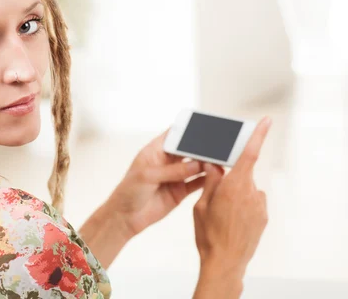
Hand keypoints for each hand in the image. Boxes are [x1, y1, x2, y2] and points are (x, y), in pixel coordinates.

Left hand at [106, 128, 222, 238]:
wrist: (125, 218)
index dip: (190, 130)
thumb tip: (197, 164)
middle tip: (219, 146)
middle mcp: (167, 161)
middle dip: (203, 147)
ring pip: (196, 166)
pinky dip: (208, 180)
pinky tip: (218, 176)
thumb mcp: (147, 177)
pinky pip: (197, 183)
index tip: (207, 128)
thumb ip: (172, 171)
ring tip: (222, 160)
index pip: (176, 135)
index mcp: (156, 151)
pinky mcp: (180, 191)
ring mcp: (175, 176)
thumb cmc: (128, 192)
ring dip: (208, 163)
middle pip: (190, 149)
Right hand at [193, 117, 271, 297]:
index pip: (249, 154)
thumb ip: (211, 181)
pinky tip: (233, 222)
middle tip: (216, 201)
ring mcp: (260, 206)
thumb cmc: (209, 235)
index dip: (258, 135)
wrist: (225, 263)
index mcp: (234, 186)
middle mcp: (251, 192)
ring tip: (223, 217)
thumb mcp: (201, 205)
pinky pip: (253, 203)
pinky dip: (244, 208)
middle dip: (230, 181)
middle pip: (241, 175)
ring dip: (237, 196)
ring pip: (247, 190)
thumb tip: (215, 165)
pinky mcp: (264, 217)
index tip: (267, 120)